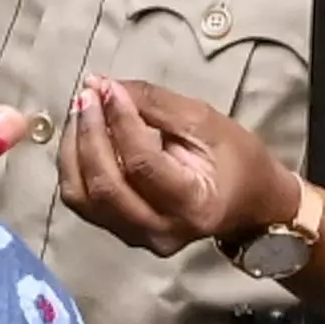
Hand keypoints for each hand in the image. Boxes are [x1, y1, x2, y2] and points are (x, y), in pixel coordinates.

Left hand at [57, 76, 289, 259]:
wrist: (250, 203)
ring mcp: (137, 237)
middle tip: (88, 94)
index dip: (120, 121)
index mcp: (193, 205)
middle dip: (90, 133)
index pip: (142, 164)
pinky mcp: (121, 232)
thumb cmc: (236, 160)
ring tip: (82, 110)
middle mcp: (161, 231)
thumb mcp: (206, 123)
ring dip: (75, 148)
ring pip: (84, 196)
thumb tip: (103, 86)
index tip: (108, 88)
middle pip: (106, 185)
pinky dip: (74, 165)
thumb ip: (154, 104)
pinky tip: (81, 134)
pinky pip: (82, 201)